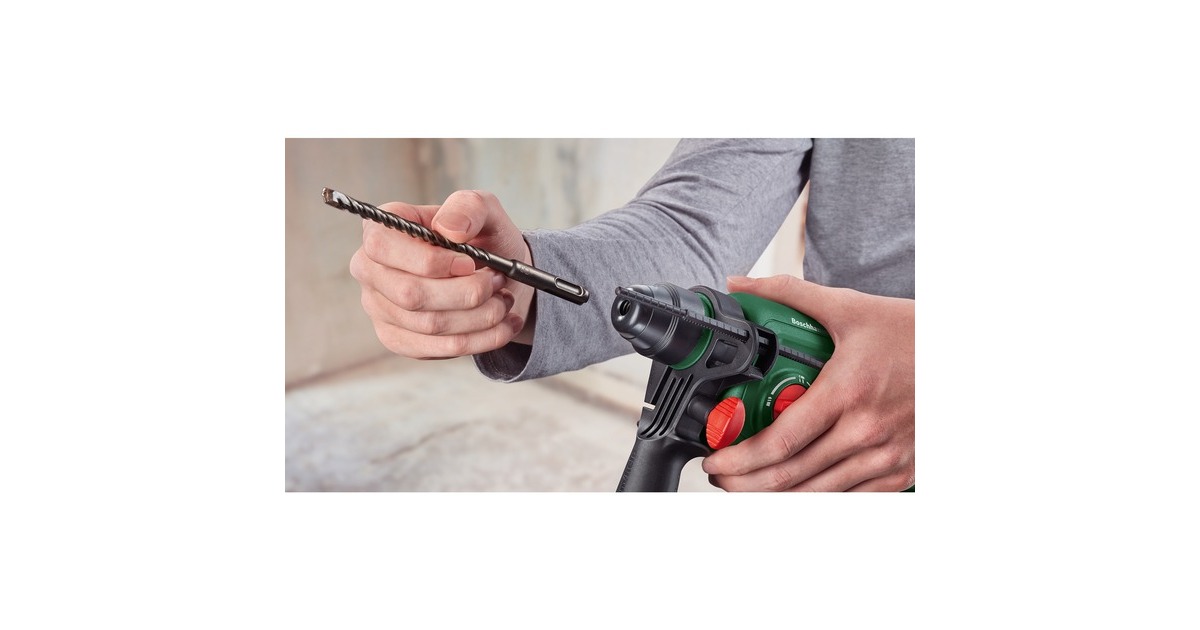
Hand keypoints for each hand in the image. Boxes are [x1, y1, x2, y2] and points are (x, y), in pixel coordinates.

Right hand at [349, 190, 534, 358]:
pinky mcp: (400, 340)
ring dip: (480, 315)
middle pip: (410, 294)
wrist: (495, 275)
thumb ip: (468, 207)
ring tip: (504, 300)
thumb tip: (449, 229)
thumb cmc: (480, 238)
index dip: (429, 260)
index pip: (383, 247)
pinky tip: (503, 324)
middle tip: (497, 281)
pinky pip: (439, 348)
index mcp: (381, 230)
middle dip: (466, 292)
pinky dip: (482, 339)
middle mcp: (371, 270)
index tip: (469, 263)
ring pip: (430, 325)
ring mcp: (381, 308)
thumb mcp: (484, 210)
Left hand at [703, 275, 914, 490]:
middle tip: (721, 477)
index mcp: (847, 391)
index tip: (715, 460)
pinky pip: (852, 499)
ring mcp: (886, 456)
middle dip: (745, 484)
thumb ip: (789, 293)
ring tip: (747, 487)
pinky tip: (794, 492)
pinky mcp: (902, 470)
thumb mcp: (849, 306)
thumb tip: (741, 284)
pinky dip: (818, 499)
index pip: (781, 442)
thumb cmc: (909, 332)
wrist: (964, 355)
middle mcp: (866, 430)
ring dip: (775, 498)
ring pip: (818, 495)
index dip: (740, 459)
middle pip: (791, 476)